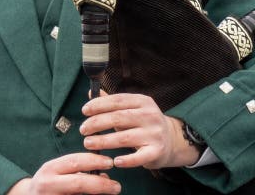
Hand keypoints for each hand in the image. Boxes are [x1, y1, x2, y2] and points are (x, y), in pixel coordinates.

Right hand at [6, 153, 119, 193]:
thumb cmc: (48, 184)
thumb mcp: (58, 172)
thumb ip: (77, 171)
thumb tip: (103, 175)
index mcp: (50, 169)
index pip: (75, 161)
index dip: (95, 161)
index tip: (110, 162)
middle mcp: (47, 184)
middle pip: (79, 183)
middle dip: (101, 185)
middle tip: (116, 186)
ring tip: (108, 193)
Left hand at [80, 93, 200, 168]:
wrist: (171, 140)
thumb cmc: (144, 123)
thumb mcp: (132, 109)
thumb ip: (112, 103)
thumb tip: (91, 92)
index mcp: (142, 101)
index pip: (118, 100)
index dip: (99, 104)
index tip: (84, 111)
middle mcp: (150, 115)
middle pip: (119, 118)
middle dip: (97, 123)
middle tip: (82, 130)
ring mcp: (154, 133)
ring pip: (125, 137)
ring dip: (104, 141)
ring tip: (88, 143)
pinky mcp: (157, 151)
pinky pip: (139, 157)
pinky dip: (126, 160)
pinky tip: (114, 162)